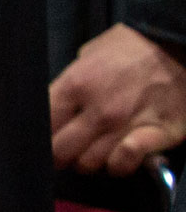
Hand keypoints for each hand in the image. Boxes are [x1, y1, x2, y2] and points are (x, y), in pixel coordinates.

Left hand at [53, 23, 185, 173]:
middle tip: (64, 154)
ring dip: (88, 162)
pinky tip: (118, 159)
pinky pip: (126, 163)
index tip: (44, 140)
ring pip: (91, 163)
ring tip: (93, 153)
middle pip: (62, 150)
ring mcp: (127, 124)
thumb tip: (56, 104)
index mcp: (75, 85)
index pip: (43, 124)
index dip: (40, 137)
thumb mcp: (88, 54)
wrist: (175, 45)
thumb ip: (71, 82)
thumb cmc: (130, 47)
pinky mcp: (157, 135)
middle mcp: (99, 109)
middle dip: (59, 156)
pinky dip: (118, 166)